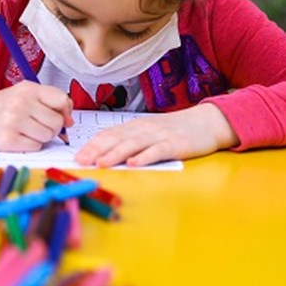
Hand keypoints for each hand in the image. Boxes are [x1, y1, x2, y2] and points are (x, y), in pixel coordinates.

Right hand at [0, 82, 72, 151]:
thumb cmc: (4, 105)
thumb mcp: (26, 93)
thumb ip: (50, 101)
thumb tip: (69, 121)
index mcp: (29, 89)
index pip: (62, 100)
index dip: (65, 112)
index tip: (62, 117)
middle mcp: (21, 103)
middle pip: (57, 122)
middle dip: (52, 127)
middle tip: (38, 124)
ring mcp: (14, 121)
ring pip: (48, 136)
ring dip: (42, 137)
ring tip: (27, 130)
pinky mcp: (8, 139)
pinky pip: (36, 146)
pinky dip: (32, 144)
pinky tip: (20, 137)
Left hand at [74, 103, 238, 166]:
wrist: (207, 122)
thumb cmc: (176, 130)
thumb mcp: (150, 132)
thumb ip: (131, 140)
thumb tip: (105, 153)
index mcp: (136, 126)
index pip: (109, 133)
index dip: (92, 145)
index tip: (77, 156)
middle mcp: (145, 129)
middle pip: (117, 138)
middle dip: (97, 150)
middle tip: (81, 161)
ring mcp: (160, 136)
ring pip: (133, 144)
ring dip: (116, 153)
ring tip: (101, 162)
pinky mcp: (176, 144)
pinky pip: (158, 151)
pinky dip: (145, 157)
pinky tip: (134, 163)